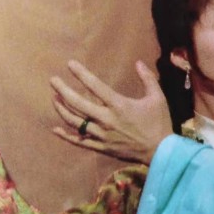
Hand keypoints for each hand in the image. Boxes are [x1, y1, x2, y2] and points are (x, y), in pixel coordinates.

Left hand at [50, 60, 172, 164]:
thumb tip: (138, 62)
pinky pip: (80, 141)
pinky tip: (55, 129)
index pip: (95, 86)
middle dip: (63, 90)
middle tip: (52, 80)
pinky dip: (66, 136)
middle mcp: (107, 119)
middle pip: (78, 104)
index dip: (81, 74)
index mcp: (119, 105)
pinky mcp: (102, 147)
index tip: (70, 64)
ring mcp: (102, 135)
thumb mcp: (158, 98)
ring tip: (54, 99)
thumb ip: (148, 78)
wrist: (160, 151)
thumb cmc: (159, 122)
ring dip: (62, 109)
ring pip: (75, 122)